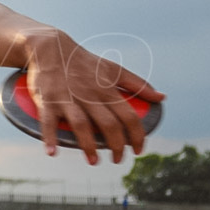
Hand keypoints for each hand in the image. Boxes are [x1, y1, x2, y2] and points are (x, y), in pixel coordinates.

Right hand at [24, 30, 164, 163]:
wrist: (51, 48)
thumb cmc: (84, 62)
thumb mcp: (113, 69)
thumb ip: (138, 84)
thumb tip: (162, 97)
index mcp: (107, 90)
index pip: (129, 117)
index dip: (137, 136)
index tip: (138, 150)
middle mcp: (89, 96)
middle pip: (108, 124)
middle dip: (116, 146)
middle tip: (118, 160)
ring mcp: (68, 99)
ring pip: (82, 125)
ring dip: (88, 146)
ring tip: (94, 161)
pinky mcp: (48, 101)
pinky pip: (48, 121)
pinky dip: (50, 138)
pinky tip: (52, 152)